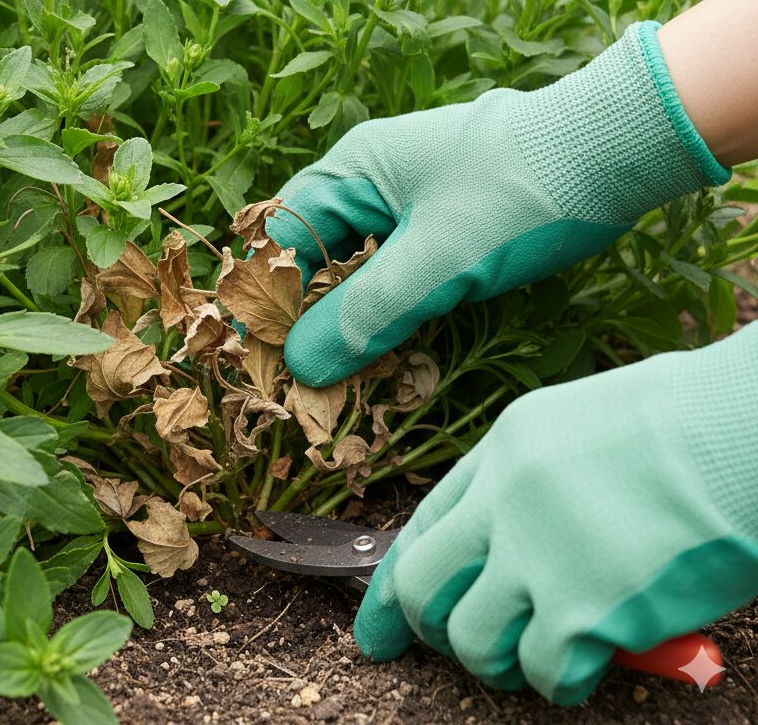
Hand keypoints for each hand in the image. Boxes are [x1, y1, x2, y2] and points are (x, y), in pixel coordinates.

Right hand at [267, 21, 727, 385]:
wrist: (617, 151)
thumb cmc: (517, 192)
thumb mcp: (437, 259)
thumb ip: (365, 313)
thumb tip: (301, 366)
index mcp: (352, 170)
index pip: (279, 238)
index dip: (262, 297)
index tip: (256, 356)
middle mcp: (371, 180)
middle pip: (314, 255)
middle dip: (304, 315)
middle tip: (298, 378)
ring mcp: (411, 201)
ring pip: (357, 268)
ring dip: (347, 317)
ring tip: (335, 374)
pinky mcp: (446, 224)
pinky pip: (397, 271)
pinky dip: (388, 309)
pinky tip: (388, 348)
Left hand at [353, 322, 757, 703]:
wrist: (739, 431)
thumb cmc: (683, 424)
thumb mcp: (579, 427)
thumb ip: (532, 483)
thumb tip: (510, 543)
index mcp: (502, 451)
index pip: (421, 525)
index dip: (389, 584)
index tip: (379, 626)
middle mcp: (504, 501)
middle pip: (421, 585)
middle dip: (430, 628)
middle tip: (460, 645)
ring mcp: (539, 554)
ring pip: (472, 639)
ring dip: (499, 661)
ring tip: (537, 651)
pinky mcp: (585, 609)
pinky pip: (544, 672)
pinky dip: (563, 678)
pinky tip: (592, 659)